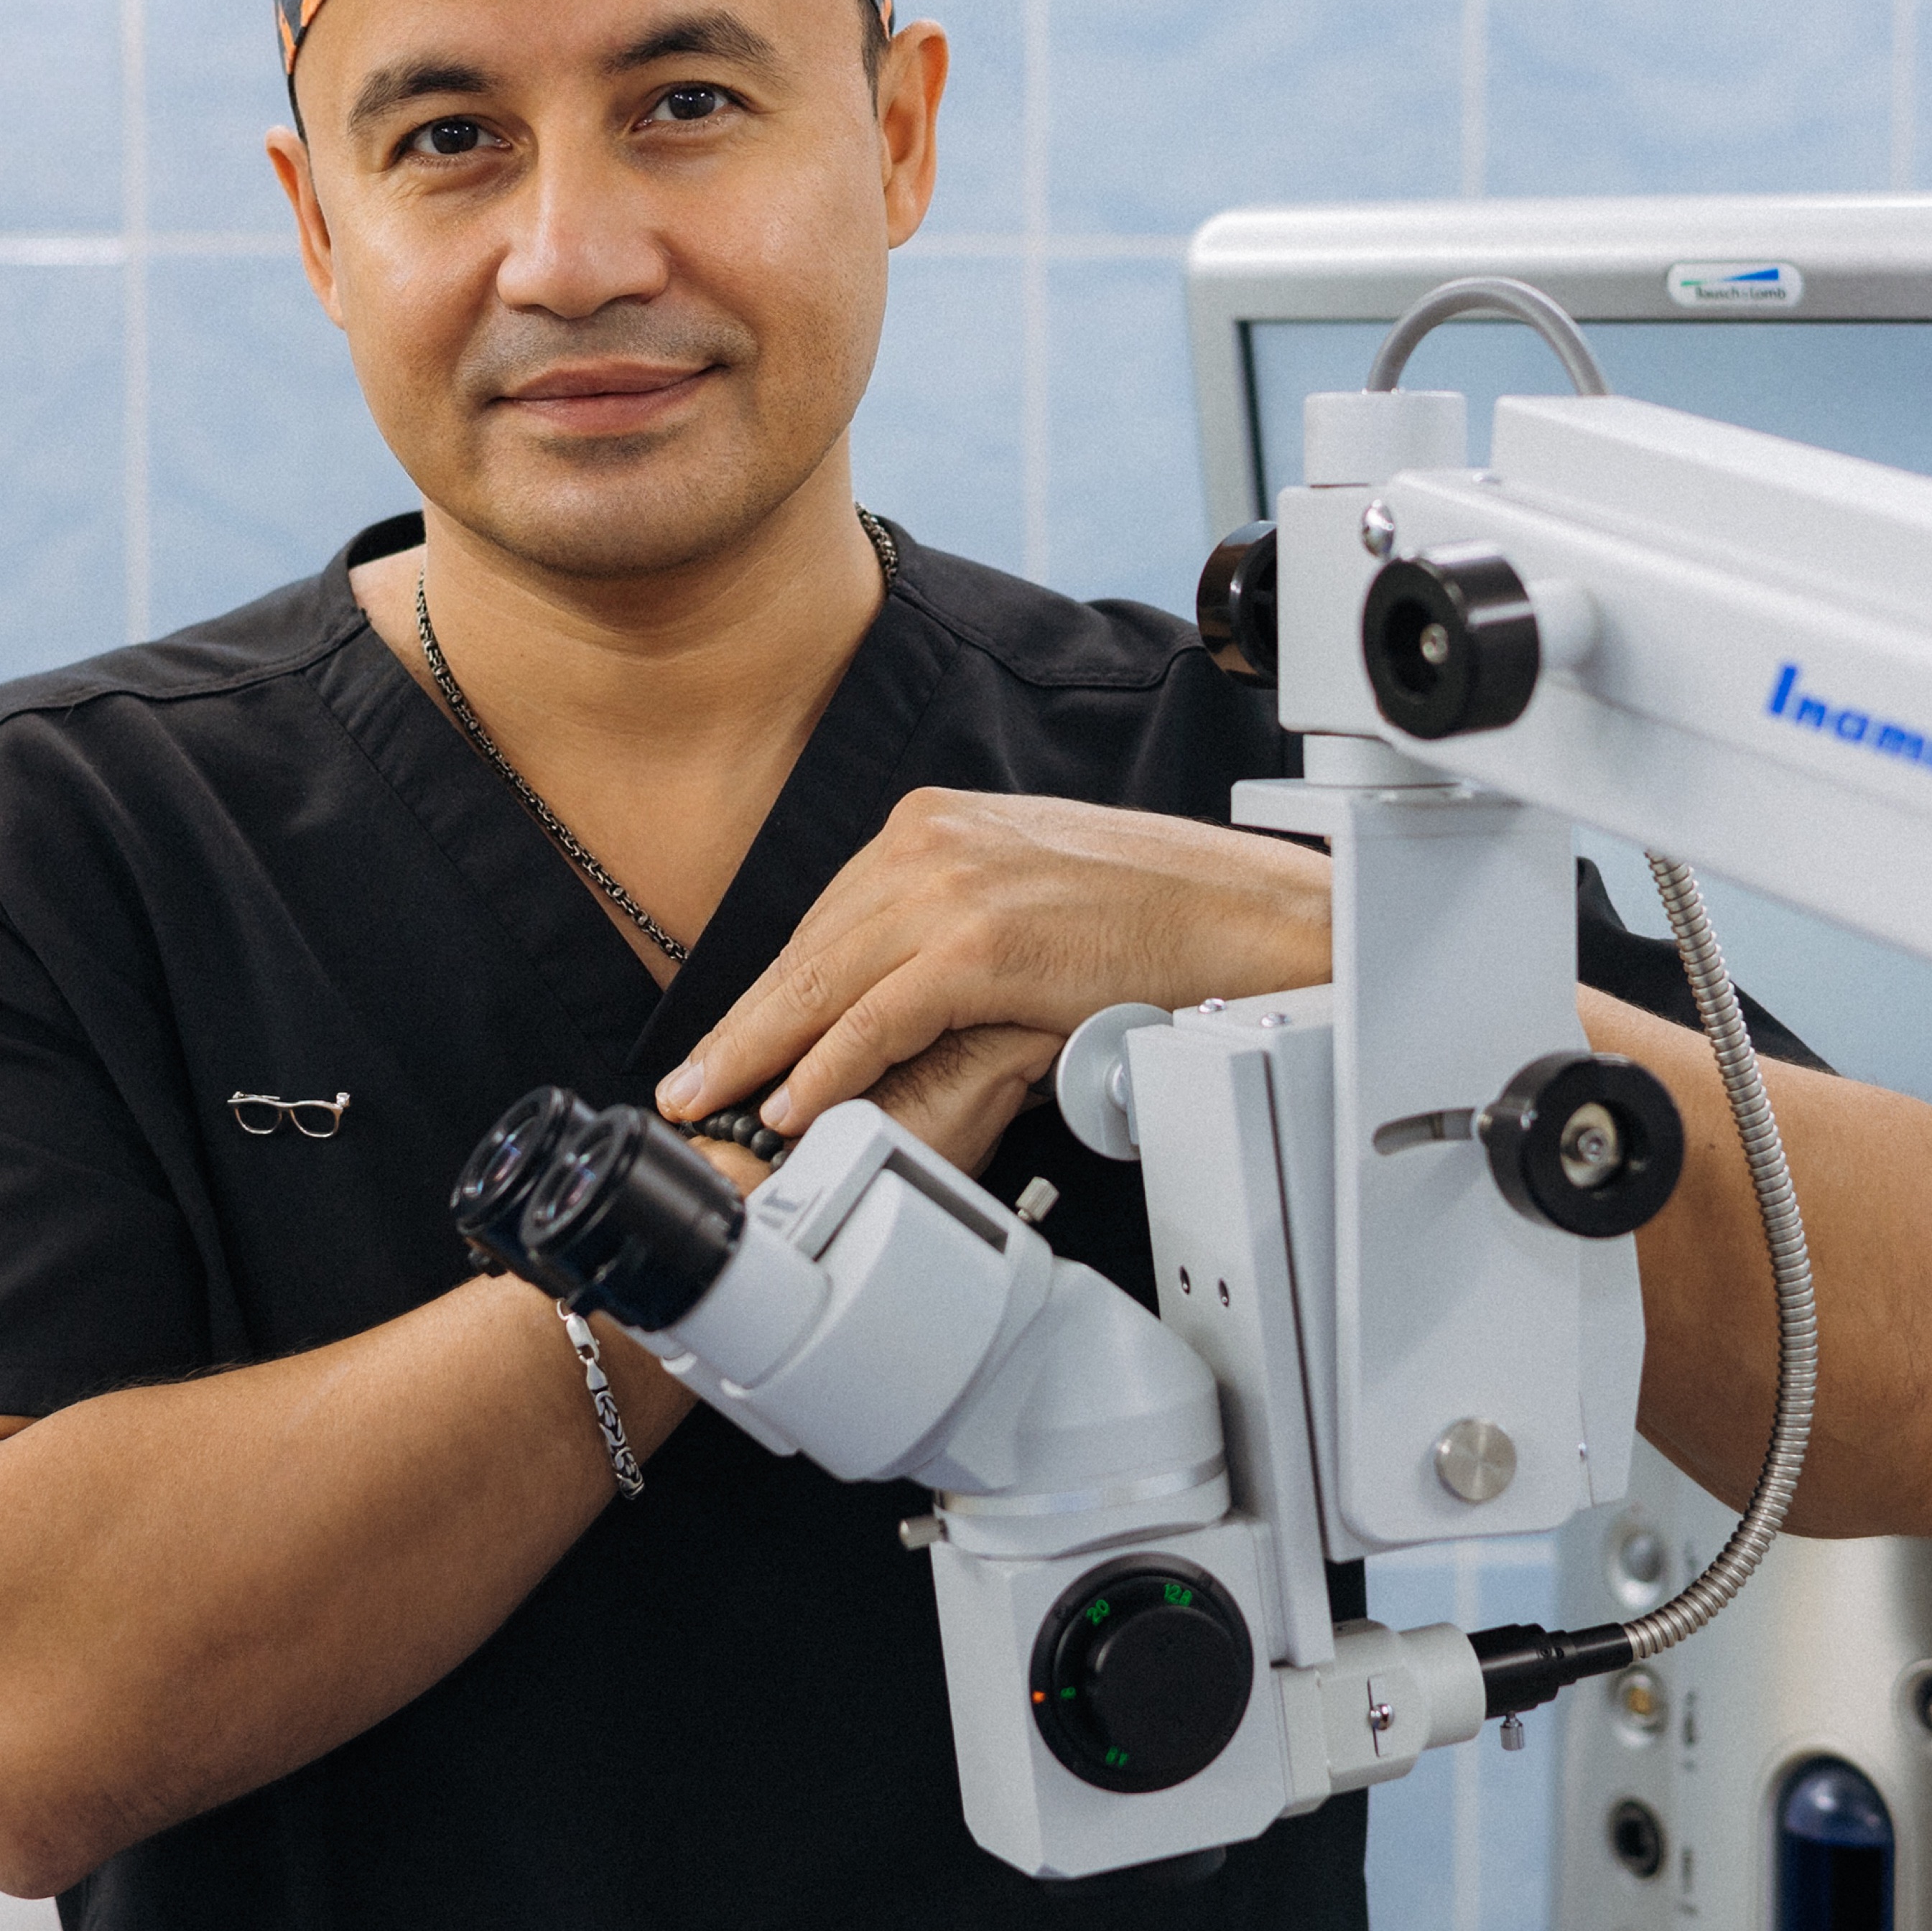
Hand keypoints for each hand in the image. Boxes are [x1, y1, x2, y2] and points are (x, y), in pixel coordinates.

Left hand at [656, 791, 1329, 1148]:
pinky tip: (794, 1103)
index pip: (826, 920)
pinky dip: (828, 1067)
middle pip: (809, 949)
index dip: (769, 990)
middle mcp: (928, 841)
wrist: (1240, 912)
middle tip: (691, 1085)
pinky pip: (878, 1017)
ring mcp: (952, 888)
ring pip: (825, 983)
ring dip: (761, 1055)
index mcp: (935, 824)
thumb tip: (903, 985)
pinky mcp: (981, 944)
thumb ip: (956, 921)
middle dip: (744, 1026)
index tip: (729, 1040)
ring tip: (717, 1106)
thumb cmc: (1155, 910)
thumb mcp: (1027, 892)